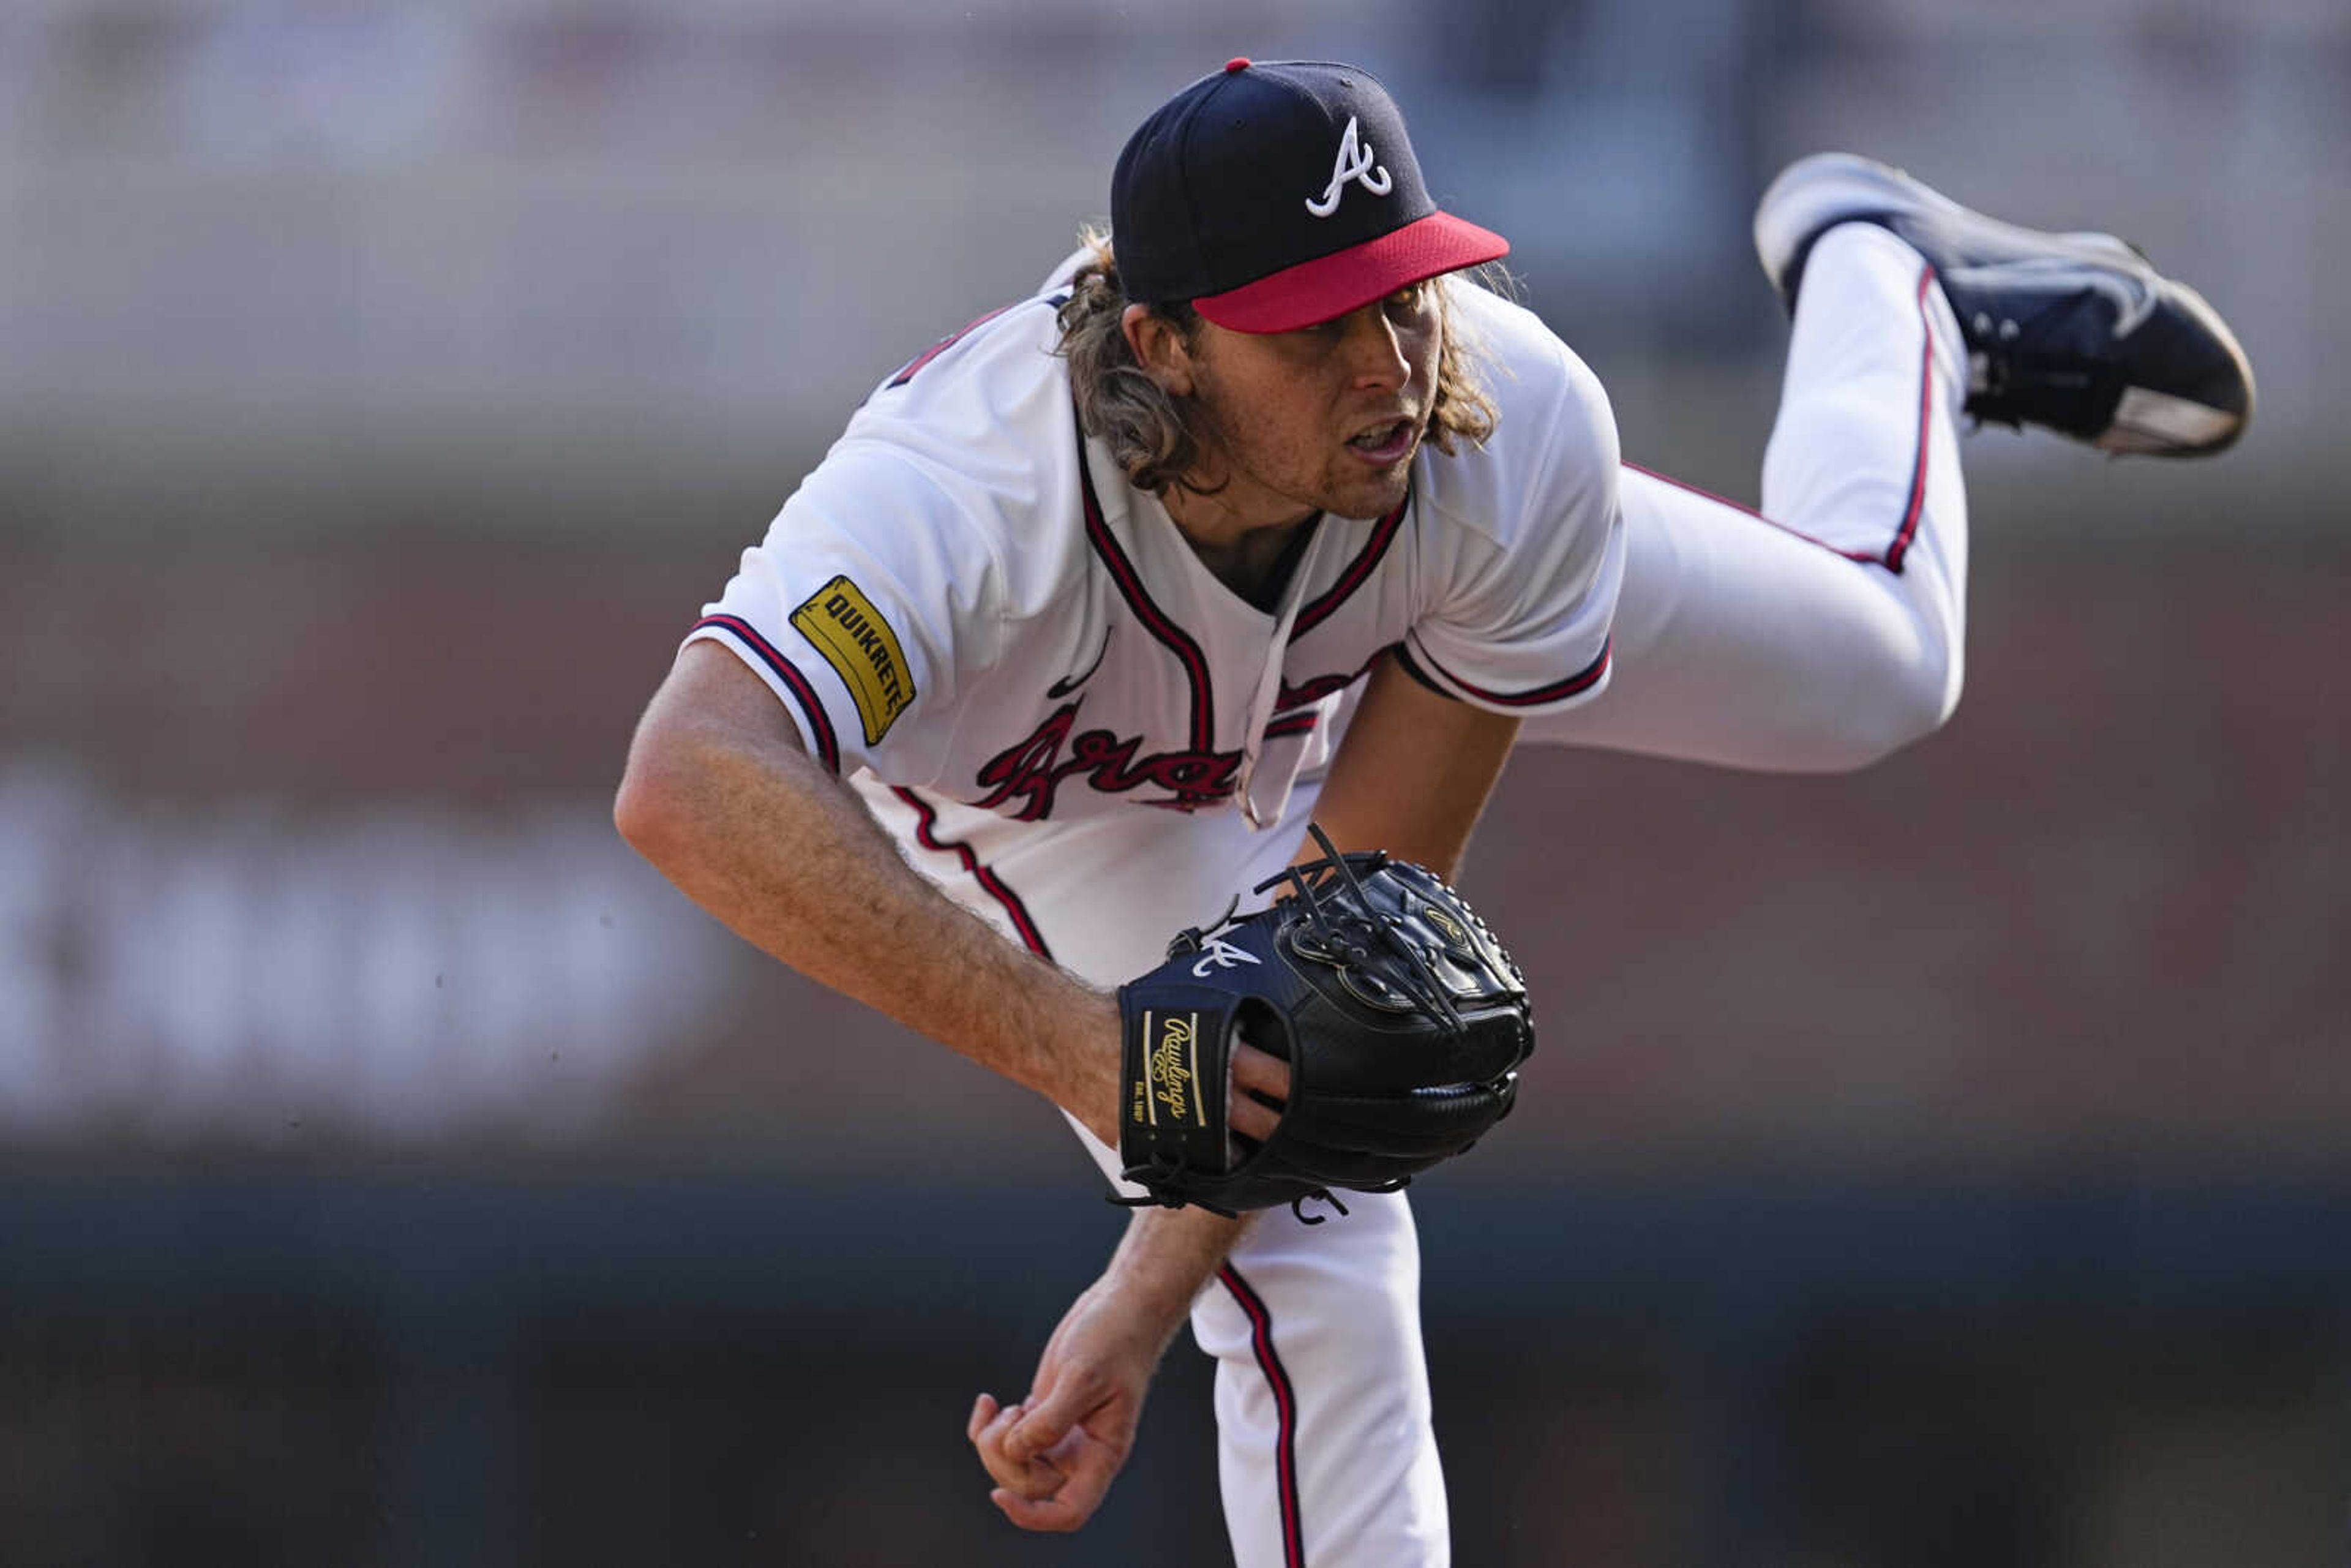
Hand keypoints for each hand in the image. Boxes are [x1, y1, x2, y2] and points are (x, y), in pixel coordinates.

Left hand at [965, 1277, 1167, 1531]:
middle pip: (1029, 1484)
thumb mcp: (1083, 1377)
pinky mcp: (1042, 1413)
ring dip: (993, 1441)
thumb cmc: (1116, 1339)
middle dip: (1004, 1458)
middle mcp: (1079, 1451)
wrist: (1121, 1306)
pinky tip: (987, 1401)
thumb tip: (1017, 1449)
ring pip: (1013, 1464)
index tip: (1000, 1494)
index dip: (1033, 1515)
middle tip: (1007, 1415)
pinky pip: (1006, 1439)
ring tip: (1001, 1406)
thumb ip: (1051, 1420)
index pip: (1069, 1510)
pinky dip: (988, 1427)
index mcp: (1101, 1454)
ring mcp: (1059, 1434)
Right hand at [1077, 1024, 1290, 1148]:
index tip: (1322, 1096)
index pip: (1284, 1081)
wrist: (1070, 1041)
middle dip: (1289, 1133)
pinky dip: (1209, 1164)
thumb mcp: (1189, 1007)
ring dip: (1253, 1154)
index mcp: (1224, 1059)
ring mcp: (1183, 1131)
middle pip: (1270, 1129)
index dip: (1307, 1092)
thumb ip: (1225, 1023)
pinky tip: (1222, 1161)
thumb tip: (1260, 1022)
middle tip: (1305, 1134)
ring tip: (1268, 1151)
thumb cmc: (1127, 1016)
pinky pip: (1194, 1166)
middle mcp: (1210, 1100)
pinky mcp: (1154, 1150)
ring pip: (1237, 1158)